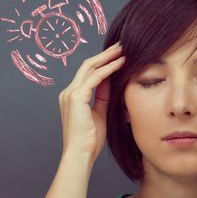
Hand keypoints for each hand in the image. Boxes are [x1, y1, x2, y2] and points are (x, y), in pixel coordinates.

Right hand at [58, 42, 124, 161]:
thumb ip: (103, 95)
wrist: (80, 154)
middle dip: (106, 53)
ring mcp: (71, 93)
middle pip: (88, 64)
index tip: (118, 53)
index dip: (103, 60)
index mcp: (73, 95)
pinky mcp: (76, 97)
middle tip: (122, 45)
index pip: (88, 71)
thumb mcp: (100, 111)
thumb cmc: (91, 138)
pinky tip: (121, 63)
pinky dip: (109, 68)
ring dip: (108, 56)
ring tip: (123, 49)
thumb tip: (112, 79)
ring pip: (90, 66)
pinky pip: (95, 77)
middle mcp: (68, 91)